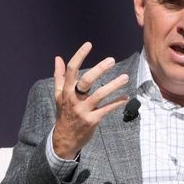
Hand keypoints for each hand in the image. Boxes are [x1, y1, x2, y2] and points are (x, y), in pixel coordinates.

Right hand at [51, 42, 129, 159]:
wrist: (64, 139)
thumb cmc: (64, 114)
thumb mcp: (59, 95)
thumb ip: (60, 76)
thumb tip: (58, 58)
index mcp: (66, 91)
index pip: (71, 70)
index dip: (79, 56)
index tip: (88, 44)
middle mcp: (74, 99)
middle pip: (86, 81)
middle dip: (99, 69)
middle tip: (112, 60)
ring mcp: (83, 110)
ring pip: (100, 95)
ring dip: (114, 85)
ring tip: (125, 77)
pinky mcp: (92, 120)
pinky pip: (107, 109)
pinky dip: (117, 103)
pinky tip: (126, 97)